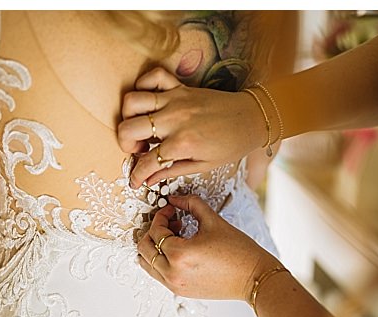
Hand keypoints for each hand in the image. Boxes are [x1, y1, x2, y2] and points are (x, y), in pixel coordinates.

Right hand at [118, 67, 267, 187]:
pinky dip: (144, 84)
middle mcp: (174, 120)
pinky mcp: (180, 87)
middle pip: (128, 129)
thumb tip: (148, 181)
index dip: (135, 175)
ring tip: (140, 127)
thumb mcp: (204, 165)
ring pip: (132, 101)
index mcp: (182, 144)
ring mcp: (176, 100)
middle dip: (124, 144)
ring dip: (128, 116)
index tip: (134, 180)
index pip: (146, 162)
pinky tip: (148, 101)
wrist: (253, 118)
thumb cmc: (232, 144)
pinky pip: (153, 76)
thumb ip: (173, 171)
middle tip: (137, 150)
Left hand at [136, 195, 281, 301]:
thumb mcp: (214, 221)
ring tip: (174, 238)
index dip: (161, 216)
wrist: (254, 277)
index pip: (156, 231)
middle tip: (170, 223)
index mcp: (180, 254)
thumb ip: (191, 204)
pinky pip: (158, 274)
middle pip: (144, 248)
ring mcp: (175, 284)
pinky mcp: (180, 291)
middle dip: (153, 231)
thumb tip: (175, 199)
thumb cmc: (239, 252)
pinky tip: (179, 251)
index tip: (171, 210)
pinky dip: (161, 260)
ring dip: (153, 247)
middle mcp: (172, 273)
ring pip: (146, 264)